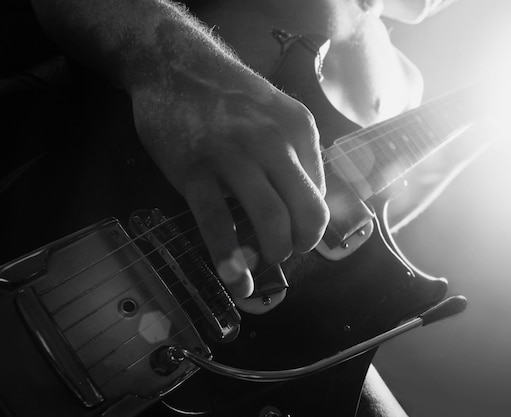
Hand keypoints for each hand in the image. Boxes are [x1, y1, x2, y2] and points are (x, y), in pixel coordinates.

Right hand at [129, 65, 329, 305]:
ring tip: (262, 264)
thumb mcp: (277, 113)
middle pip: (307, 211)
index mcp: (299, 128)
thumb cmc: (229, 96)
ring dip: (273, 254)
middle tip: (286, 252)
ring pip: (270, 220)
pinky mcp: (195, 171)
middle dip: (301, 244)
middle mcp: (273, 141)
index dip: (311, 222)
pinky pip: (219, 223)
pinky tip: (236, 280)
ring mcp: (233, 156)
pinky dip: (230, 259)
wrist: (175, 66)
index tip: (298, 234)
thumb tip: (305, 203)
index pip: (321, 192)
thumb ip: (296, 152)